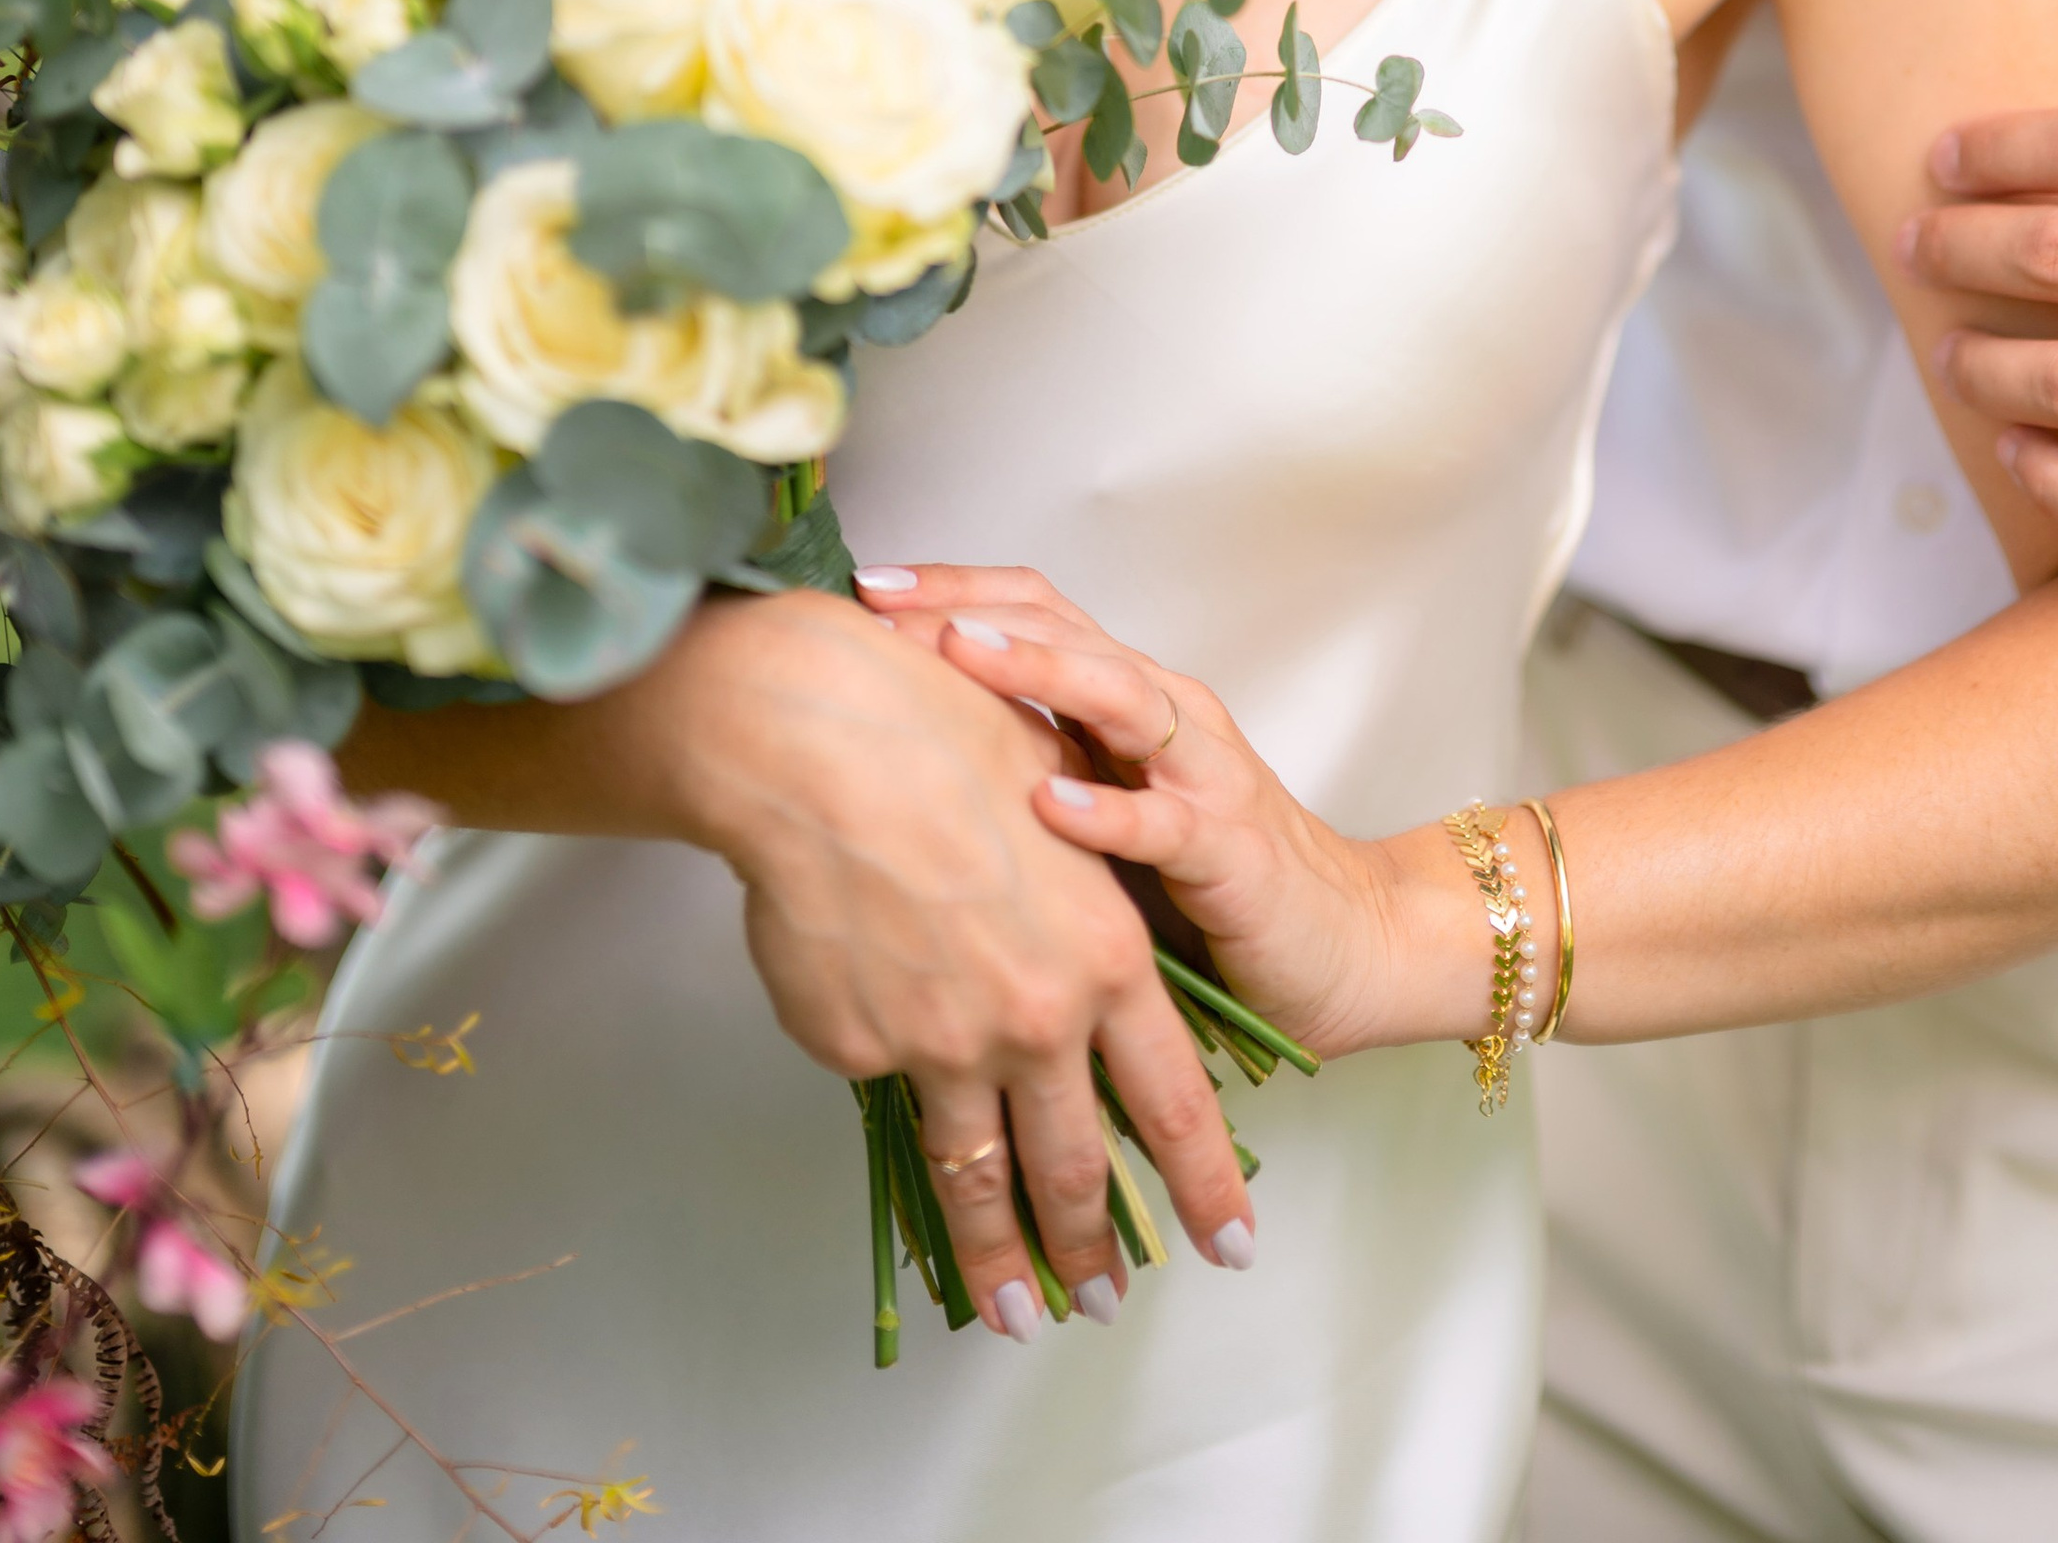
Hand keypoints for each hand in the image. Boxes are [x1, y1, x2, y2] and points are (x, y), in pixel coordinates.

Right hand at [652, 587, 1251, 1334]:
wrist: (828, 744)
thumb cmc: (946, 742)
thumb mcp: (1057, 818)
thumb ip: (1070, 916)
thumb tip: (1060, 983)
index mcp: (1107, 957)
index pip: (1174, 1099)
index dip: (1203, 1181)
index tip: (1230, 1242)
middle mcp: (1036, 1019)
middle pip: (1074, 1164)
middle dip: (1092, 1246)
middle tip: (1102, 1302)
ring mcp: (944, 1047)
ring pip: (979, 1175)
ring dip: (999, 1257)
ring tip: (1011, 1315)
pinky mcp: (861, 1051)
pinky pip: (879, 1078)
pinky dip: (883, 1071)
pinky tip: (870, 1029)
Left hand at [864, 564, 1436, 1063]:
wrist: (1346, 945)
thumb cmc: (1208, 886)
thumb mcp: (1101, 812)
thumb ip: (1029, 775)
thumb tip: (898, 755)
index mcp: (1128, 699)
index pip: (1034, 611)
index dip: (949, 589)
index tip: (862, 589)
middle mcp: (1166, 713)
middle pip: (1061, 629)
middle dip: (966, 609)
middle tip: (880, 604)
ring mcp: (1203, 773)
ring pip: (1116, 694)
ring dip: (1034, 671)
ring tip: (957, 653)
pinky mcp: (1231, 849)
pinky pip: (1165, 820)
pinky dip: (1106, 809)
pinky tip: (1050, 804)